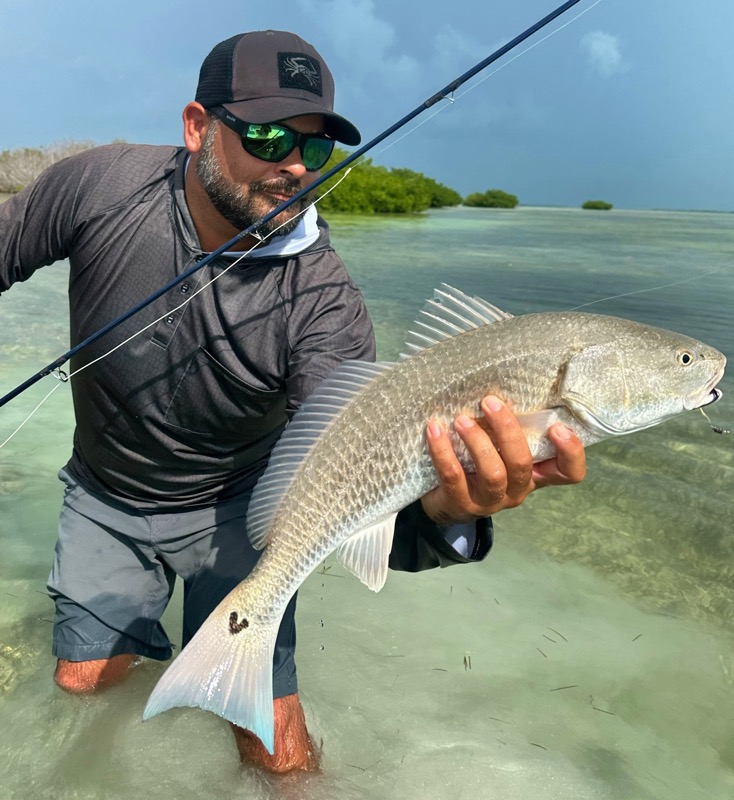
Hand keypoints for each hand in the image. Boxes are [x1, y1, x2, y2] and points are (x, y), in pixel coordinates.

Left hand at [420, 395, 585, 524]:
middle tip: (490, 402)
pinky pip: (454, 477)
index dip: (571, 453)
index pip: (568, 473)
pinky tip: (435, 430)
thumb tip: (503, 391)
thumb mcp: (499, 449)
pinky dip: (443, 451)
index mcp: (533, 475)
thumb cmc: (476, 466)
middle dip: (507, 430)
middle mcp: (516, 490)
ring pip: (492, 473)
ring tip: (460, 419)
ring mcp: (490, 502)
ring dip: (477, 441)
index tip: (557, 426)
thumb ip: (507, 430)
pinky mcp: (460, 504)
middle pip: (522, 464)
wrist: (443, 502)